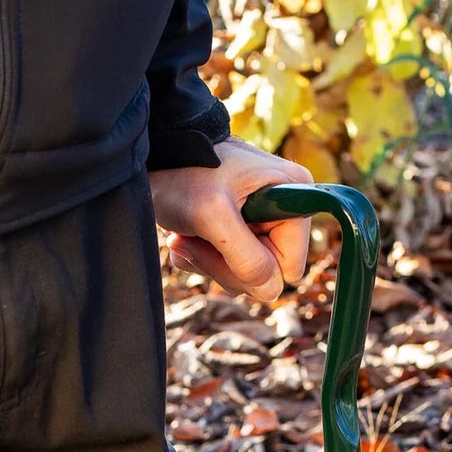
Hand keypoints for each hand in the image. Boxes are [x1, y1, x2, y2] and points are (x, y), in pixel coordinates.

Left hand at [150, 137, 313, 303]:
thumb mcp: (213, 217)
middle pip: (264, 274)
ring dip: (204, 261)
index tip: (222, 247)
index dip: (254, 269)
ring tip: (184, 235)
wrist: (155, 160)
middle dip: (223, 264)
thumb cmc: (184, 176)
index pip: (290, 266)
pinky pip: (222, 266)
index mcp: (296, 196)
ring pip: (240, 274)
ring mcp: (260, 222)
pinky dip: (196, 257)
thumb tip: (271, 291)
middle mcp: (285, 209)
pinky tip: (182, 236)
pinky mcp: (237, 231)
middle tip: (194, 240)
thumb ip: (246, 257)